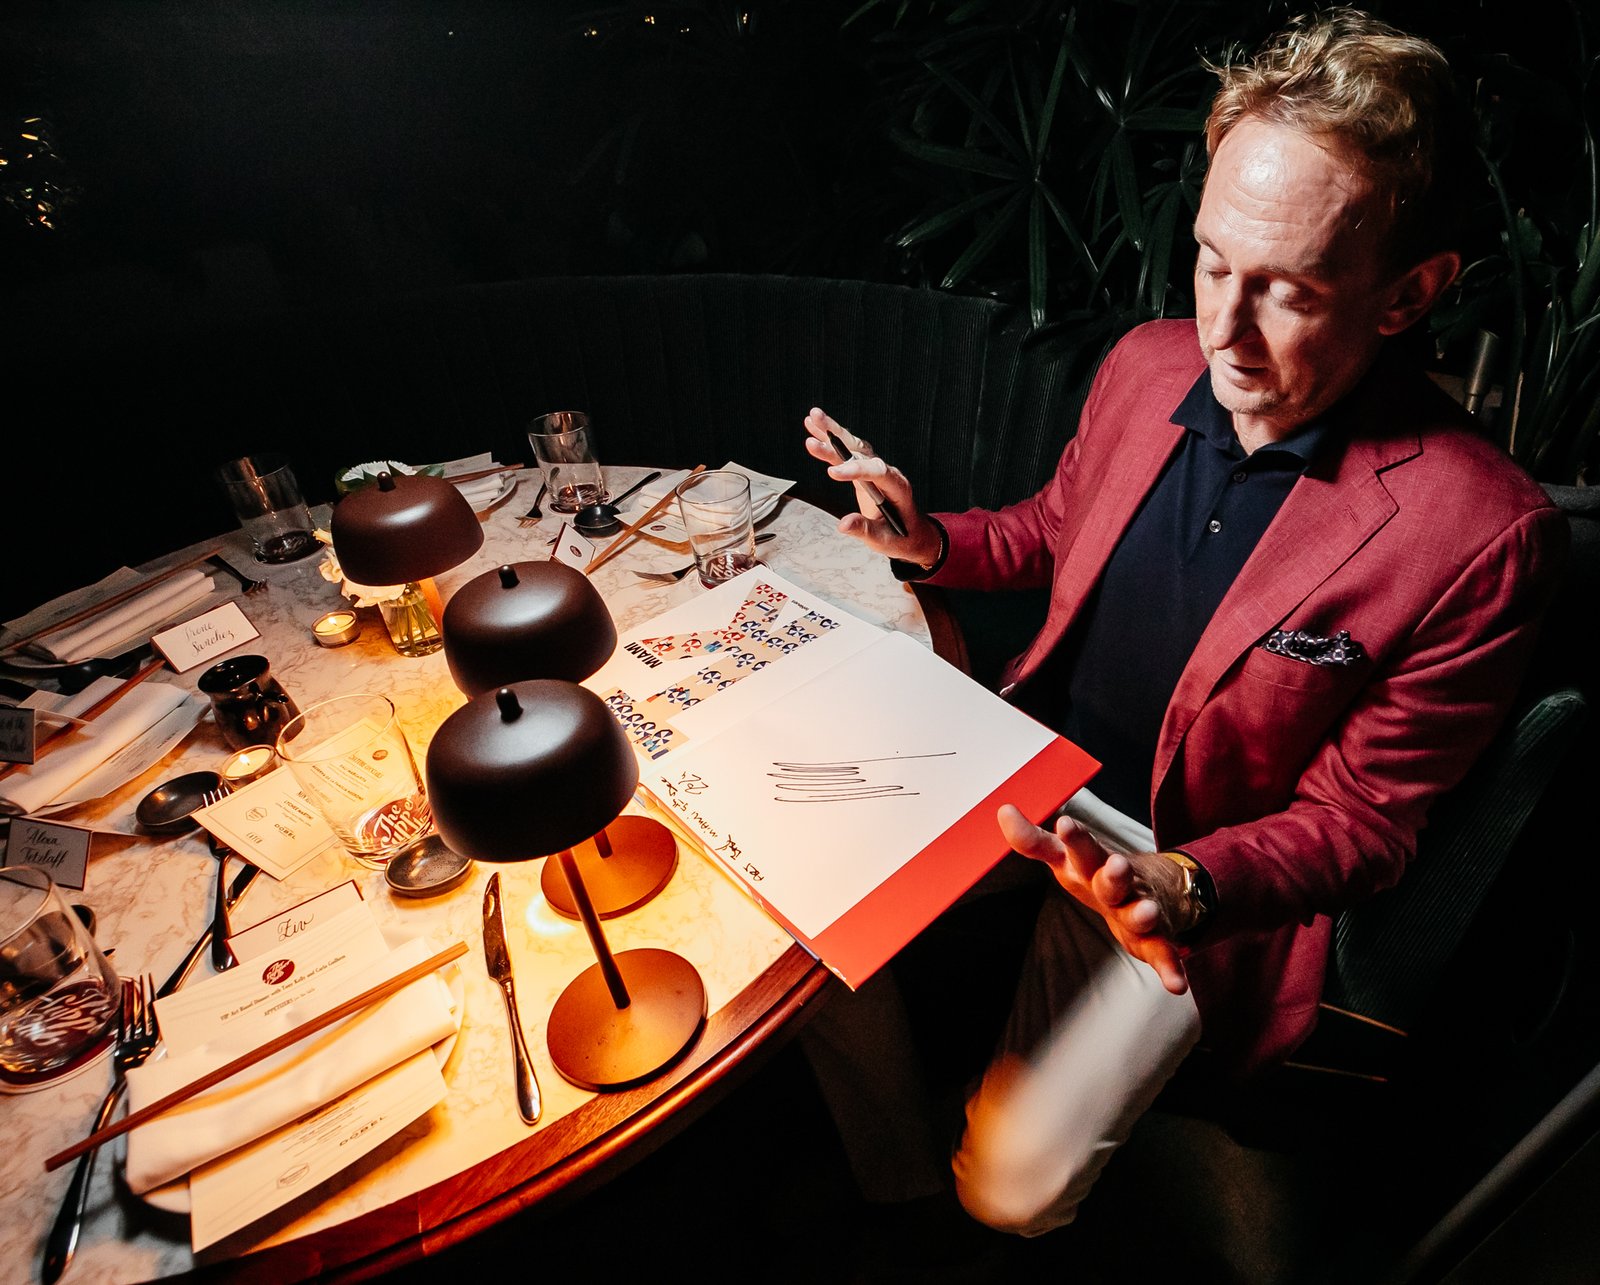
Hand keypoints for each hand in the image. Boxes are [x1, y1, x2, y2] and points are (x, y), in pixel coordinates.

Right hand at [802, 407, 941, 564]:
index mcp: (897, 487)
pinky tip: (814, 428)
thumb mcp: (884, 540)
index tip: (832, 473)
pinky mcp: (864, 470)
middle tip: (818, 422)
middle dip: (839, 437)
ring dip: (833, 431)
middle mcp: (886, 473)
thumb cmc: (901, 537)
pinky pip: (848, 452)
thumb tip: (843, 524)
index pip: (876, 472)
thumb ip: (865, 530)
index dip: (854, 471)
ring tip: (812, 418)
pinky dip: (832, 440)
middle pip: (862, 450)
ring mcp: (875, 469)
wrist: (912, 533)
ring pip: (854, 445)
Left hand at [996, 803, 1190, 995]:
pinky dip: (1170, 967)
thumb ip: (1033, 840)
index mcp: (1090, 862)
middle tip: (1115, 865)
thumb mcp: (1064, 856)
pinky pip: (1163, 951)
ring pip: (1140, 910)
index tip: (1065, 823)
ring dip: (1142, 913)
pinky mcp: (1155, 936)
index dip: (1073, 838)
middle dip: (1114, 872)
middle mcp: (1115, 882)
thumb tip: (1003, 810)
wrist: (1157, 887)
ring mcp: (1137, 906)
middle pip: (1112, 876)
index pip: (1078, 847)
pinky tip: (1175, 985)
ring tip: (1145, 912)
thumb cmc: (1096, 871)